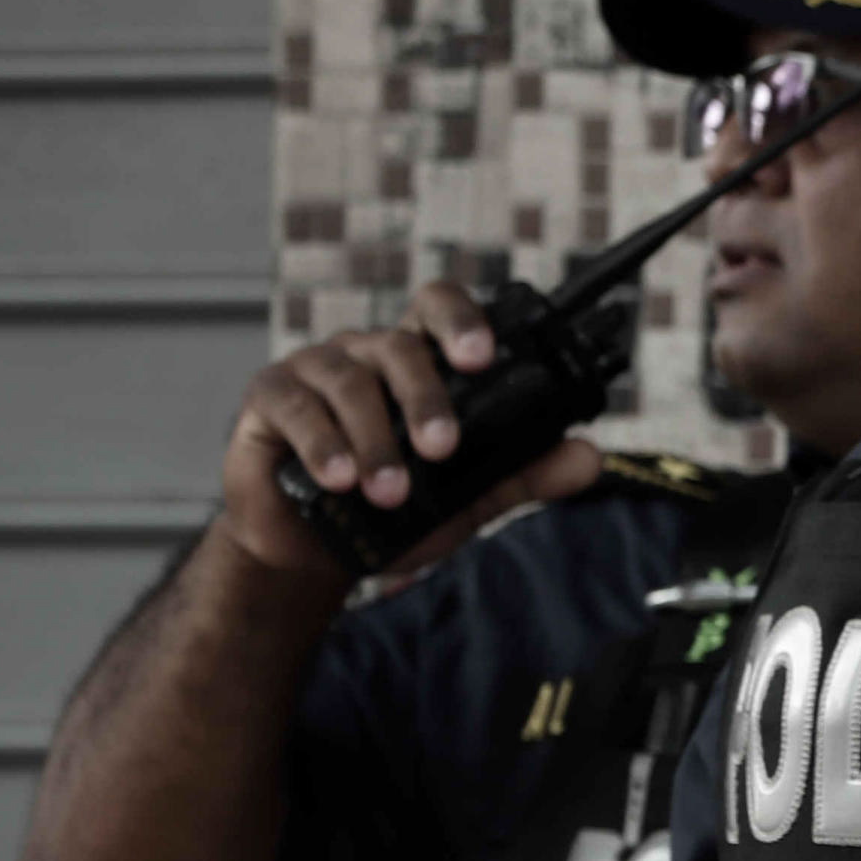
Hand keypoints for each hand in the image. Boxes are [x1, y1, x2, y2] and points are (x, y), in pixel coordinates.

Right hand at [213, 280, 600, 587]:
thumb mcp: (469, 497)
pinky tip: (340, 479)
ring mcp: (315, 370)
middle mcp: (367, 355)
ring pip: (349, 380)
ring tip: (391, 492)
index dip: (461, 321)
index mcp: (417, 363)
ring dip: (374, 439)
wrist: (320, 549)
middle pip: (398, 345)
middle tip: (443, 450)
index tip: (483, 357)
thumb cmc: (397, 511)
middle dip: (425, 397)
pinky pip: (295, 406)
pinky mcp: (269, 398)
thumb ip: (525, 473)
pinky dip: (322, 445)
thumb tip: (590, 456)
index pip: (438, 310)